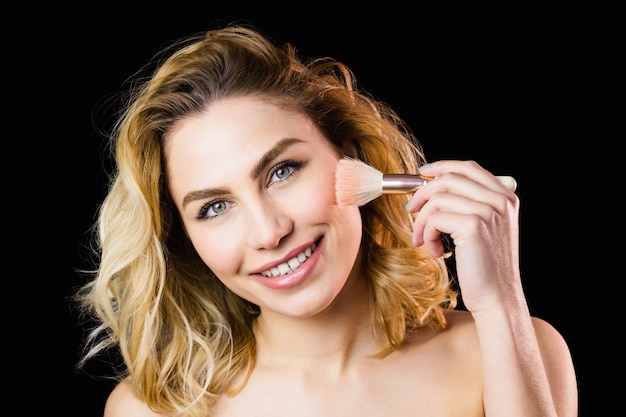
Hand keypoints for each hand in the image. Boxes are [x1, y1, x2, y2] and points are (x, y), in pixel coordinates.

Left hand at [405, 160, 520, 312]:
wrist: (497, 297)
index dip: (441, 167)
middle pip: (449, 179)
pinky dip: (427, 234)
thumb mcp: (484, 230)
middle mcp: (499, 201)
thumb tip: (430, 186)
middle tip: (410, 211)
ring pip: (437, 198)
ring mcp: (488, 211)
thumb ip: (468, 205)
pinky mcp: (473, 225)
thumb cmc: (485, 267)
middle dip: (422, 193)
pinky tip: (436, 251)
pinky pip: (434, 218)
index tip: (422, 174)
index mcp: (505, 197)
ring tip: (425, 241)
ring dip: (423, 221)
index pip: (469, 168)